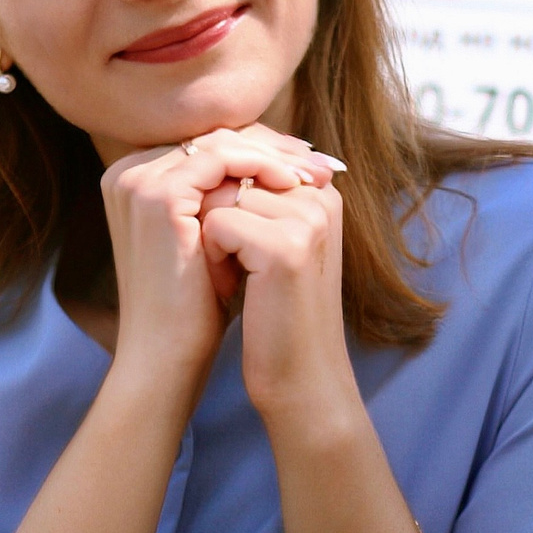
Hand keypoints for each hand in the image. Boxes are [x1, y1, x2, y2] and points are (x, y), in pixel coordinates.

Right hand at [101, 127, 334, 393]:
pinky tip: (294, 183)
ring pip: (222, 143)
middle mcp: (128, 172)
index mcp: (136, 179)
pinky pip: (221, 159)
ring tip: (315, 173)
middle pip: (215, 137)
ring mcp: (137, 180)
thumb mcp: (214, 238)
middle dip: (273, 147)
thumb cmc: (194, 304)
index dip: (261, 149)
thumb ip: (229, 196)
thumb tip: (288, 162)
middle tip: (319, 160)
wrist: (166, 353)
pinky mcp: (156, 195)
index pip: (208, 144)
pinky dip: (262, 166)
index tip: (307, 162)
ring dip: (275, 155)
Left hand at [189, 132, 351, 426]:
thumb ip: (259, 198)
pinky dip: (213, 256)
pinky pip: (218, 223)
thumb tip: (211, 157)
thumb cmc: (277, 314)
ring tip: (237, 277)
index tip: (238, 247)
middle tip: (235, 265)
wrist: (300, 377)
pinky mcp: (285, 246)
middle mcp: (321, 197)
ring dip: (212, 235)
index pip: (250, 155)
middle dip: (217, 213)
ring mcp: (307, 219)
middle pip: (234, 172)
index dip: (223, 198)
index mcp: (321, 191)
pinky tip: (234, 287)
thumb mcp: (273, 245)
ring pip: (223, 195)